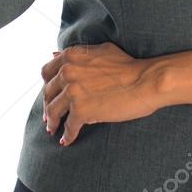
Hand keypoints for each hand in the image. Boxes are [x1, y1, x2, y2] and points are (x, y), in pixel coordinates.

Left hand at [41, 42, 161, 146]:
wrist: (145, 81)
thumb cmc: (128, 66)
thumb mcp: (101, 51)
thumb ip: (78, 55)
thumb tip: (55, 55)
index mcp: (71, 56)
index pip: (47, 72)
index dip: (47, 85)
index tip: (51, 95)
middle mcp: (68, 71)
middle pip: (47, 93)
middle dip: (47, 105)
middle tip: (50, 116)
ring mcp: (73, 91)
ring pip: (52, 111)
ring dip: (52, 122)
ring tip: (54, 129)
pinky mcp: (81, 110)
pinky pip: (68, 127)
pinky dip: (67, 135)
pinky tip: (67, 140)